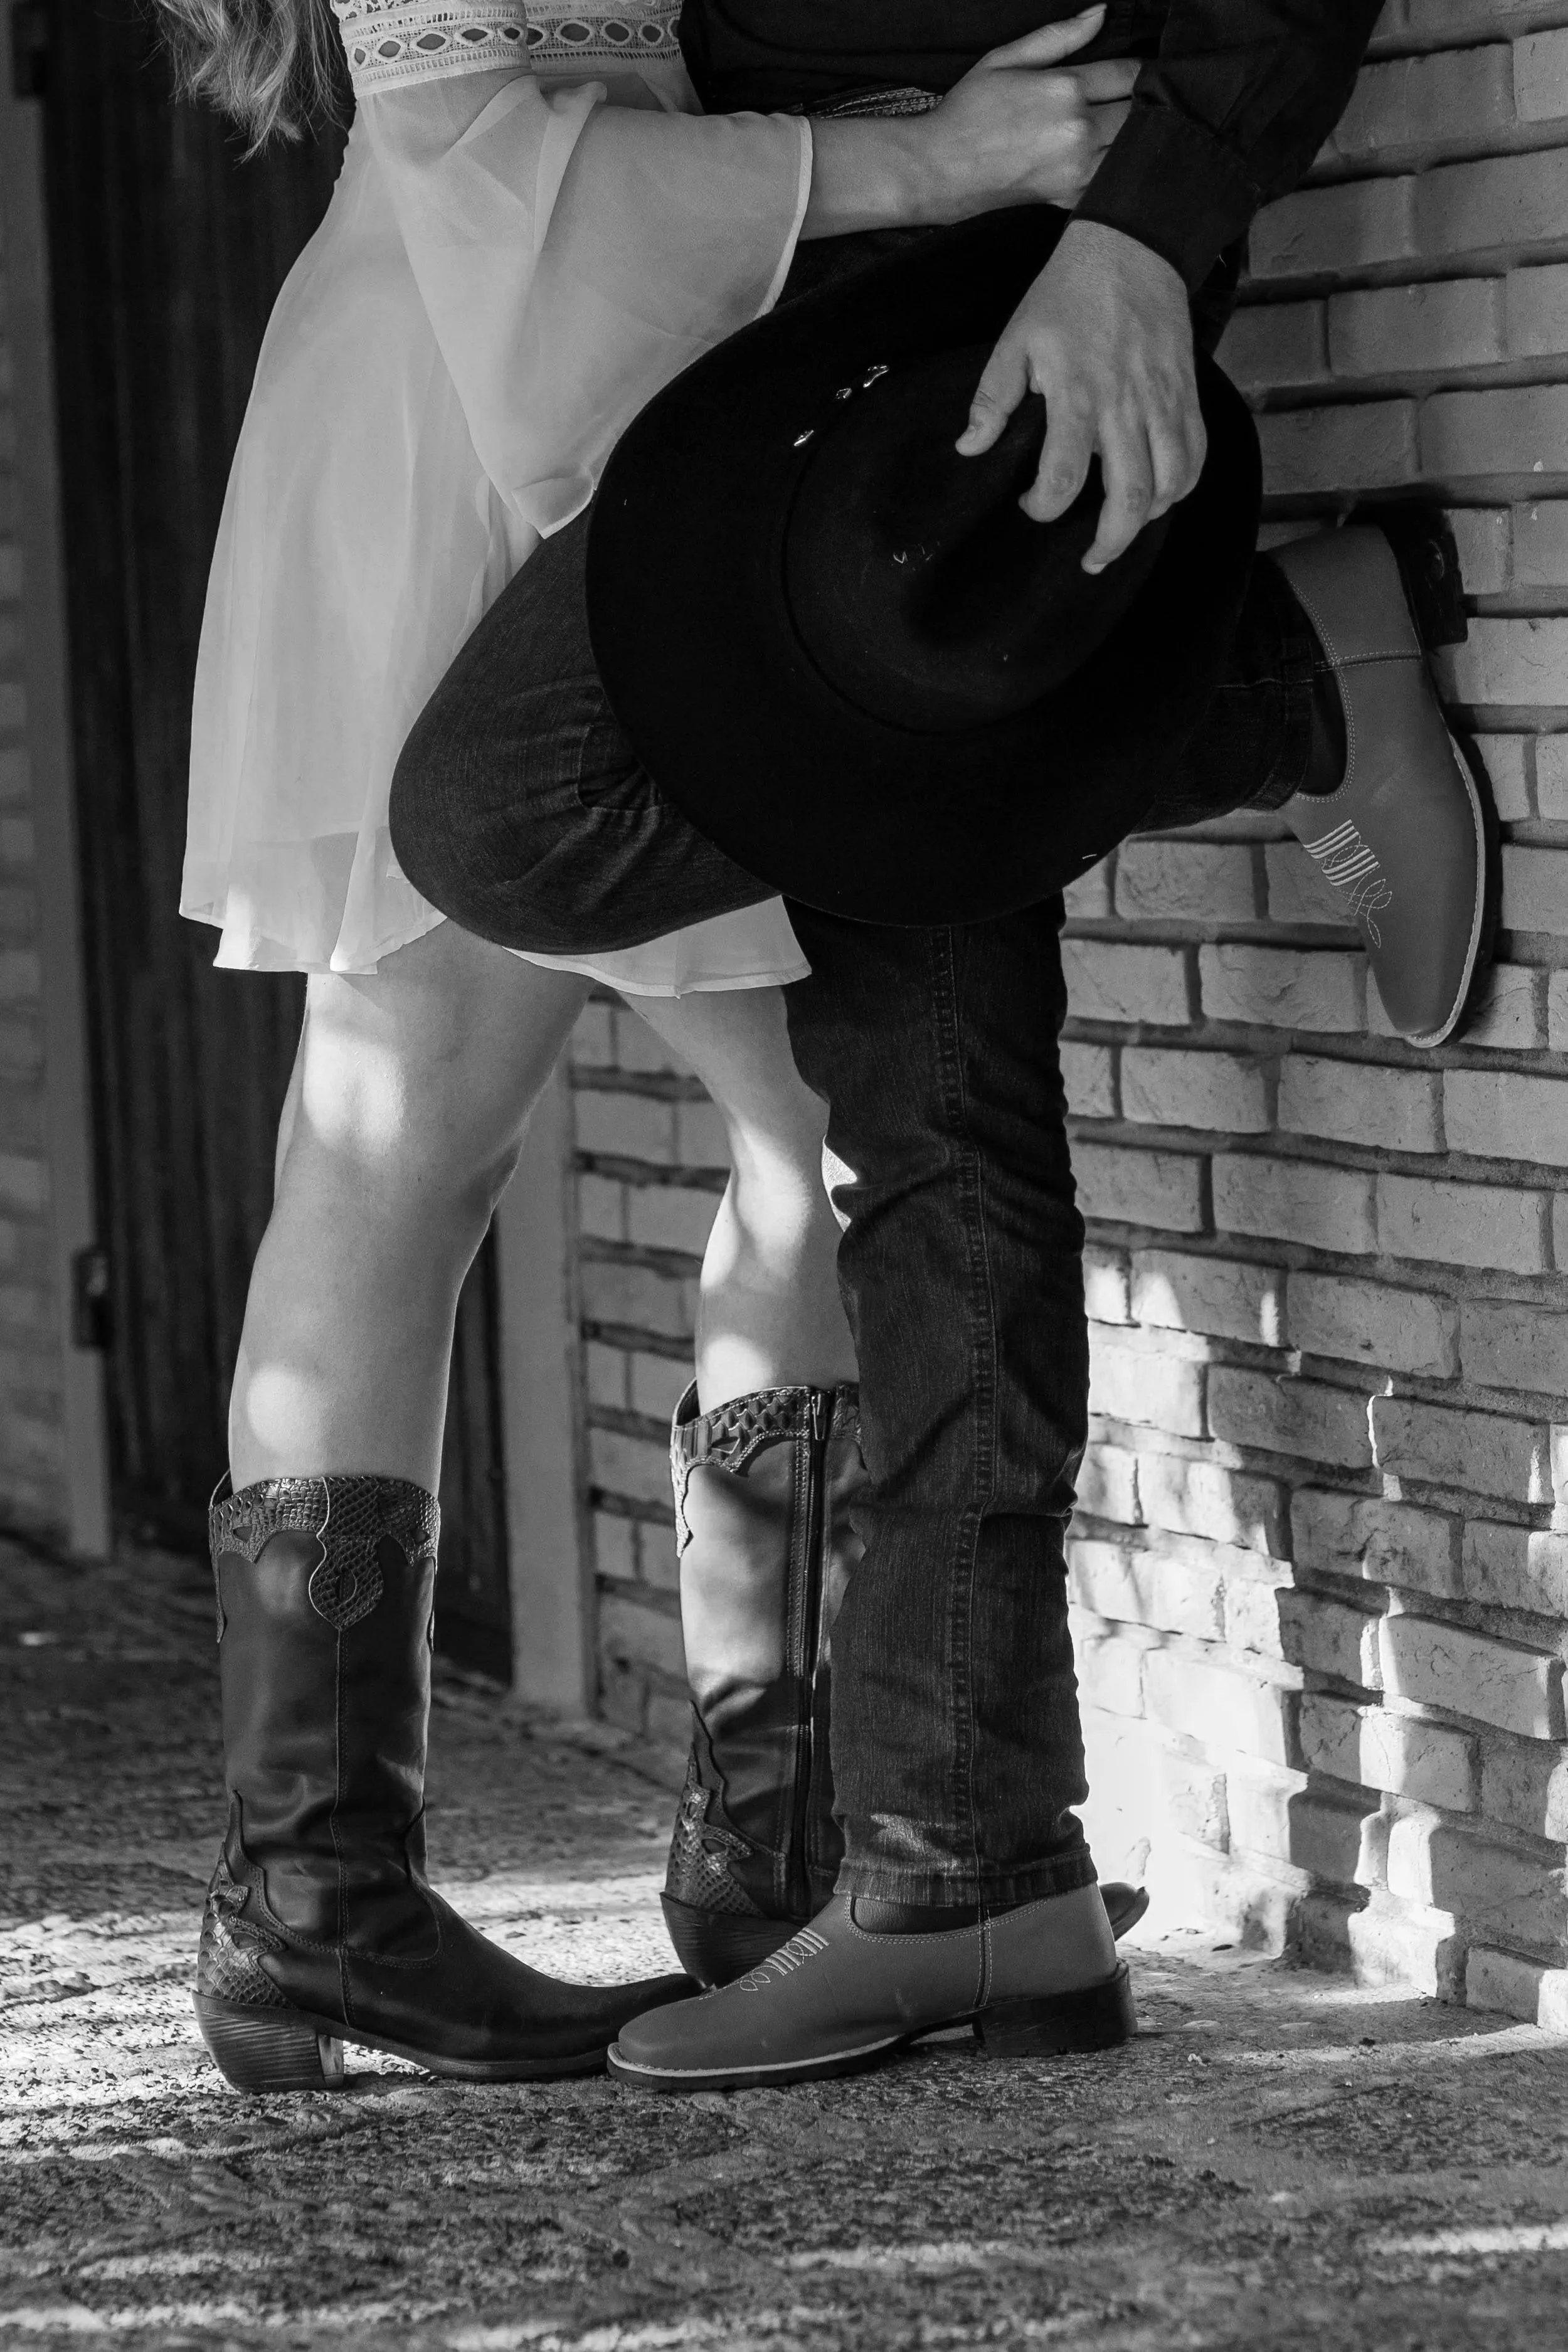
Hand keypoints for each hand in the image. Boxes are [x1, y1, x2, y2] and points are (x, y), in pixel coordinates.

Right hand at [922, 6, 1136, 217]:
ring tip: (1121, 127)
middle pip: (1139, 112)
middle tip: (1134, 99)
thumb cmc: (967, 114)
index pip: (1129, 74)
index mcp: (1066, 89)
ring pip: (1131, 147)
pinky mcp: (1072, 197)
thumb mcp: (1005, 59)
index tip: (1142, 70)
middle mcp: (1079, 130)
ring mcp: (1078, 169)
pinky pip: (1113, 180)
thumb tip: (1101, 14)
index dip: (1142, 68)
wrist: (940, 171)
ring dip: (1133, 136)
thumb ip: (1058, 36)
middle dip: (1141, 102)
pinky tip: (1105, 156)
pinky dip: (1116, 167)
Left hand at [956, 217, 1204, 569]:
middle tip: (1091, 560)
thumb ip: (992, 399)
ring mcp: (1164, 402)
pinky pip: (1196, 456)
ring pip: (1171, 483)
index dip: (1046, 507)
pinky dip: (1182, 486)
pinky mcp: (1189, 395)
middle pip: (1129, 497)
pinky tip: (1160, 497)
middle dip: (1110, 541)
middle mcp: (1126, 407)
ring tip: (1124, 532)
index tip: (1032, 507)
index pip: (1064, 477)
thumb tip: (969, 448)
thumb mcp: (1016, 339)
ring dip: (1148, 519)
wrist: (1133, 247)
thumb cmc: (1067, 295)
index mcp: (1078, 395)